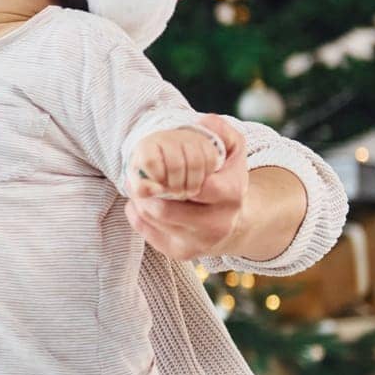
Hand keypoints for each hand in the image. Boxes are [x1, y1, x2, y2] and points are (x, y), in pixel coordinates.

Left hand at [125, 115, 248, 260]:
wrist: (235, 221)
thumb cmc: (226, 178)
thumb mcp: (232, 149)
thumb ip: (220, 130)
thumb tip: (203, 121)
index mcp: (231, 195)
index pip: (192, 185)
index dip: (170, 174)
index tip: (162, 165)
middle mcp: (218, 225)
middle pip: (165, 209)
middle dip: (149, 189)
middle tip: (142, 176)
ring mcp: (200, 243)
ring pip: (153, 219)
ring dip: (141, 200)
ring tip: (145, 187)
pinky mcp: (182, 253)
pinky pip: (146, 231)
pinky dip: (138, 213)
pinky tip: (147, 202)